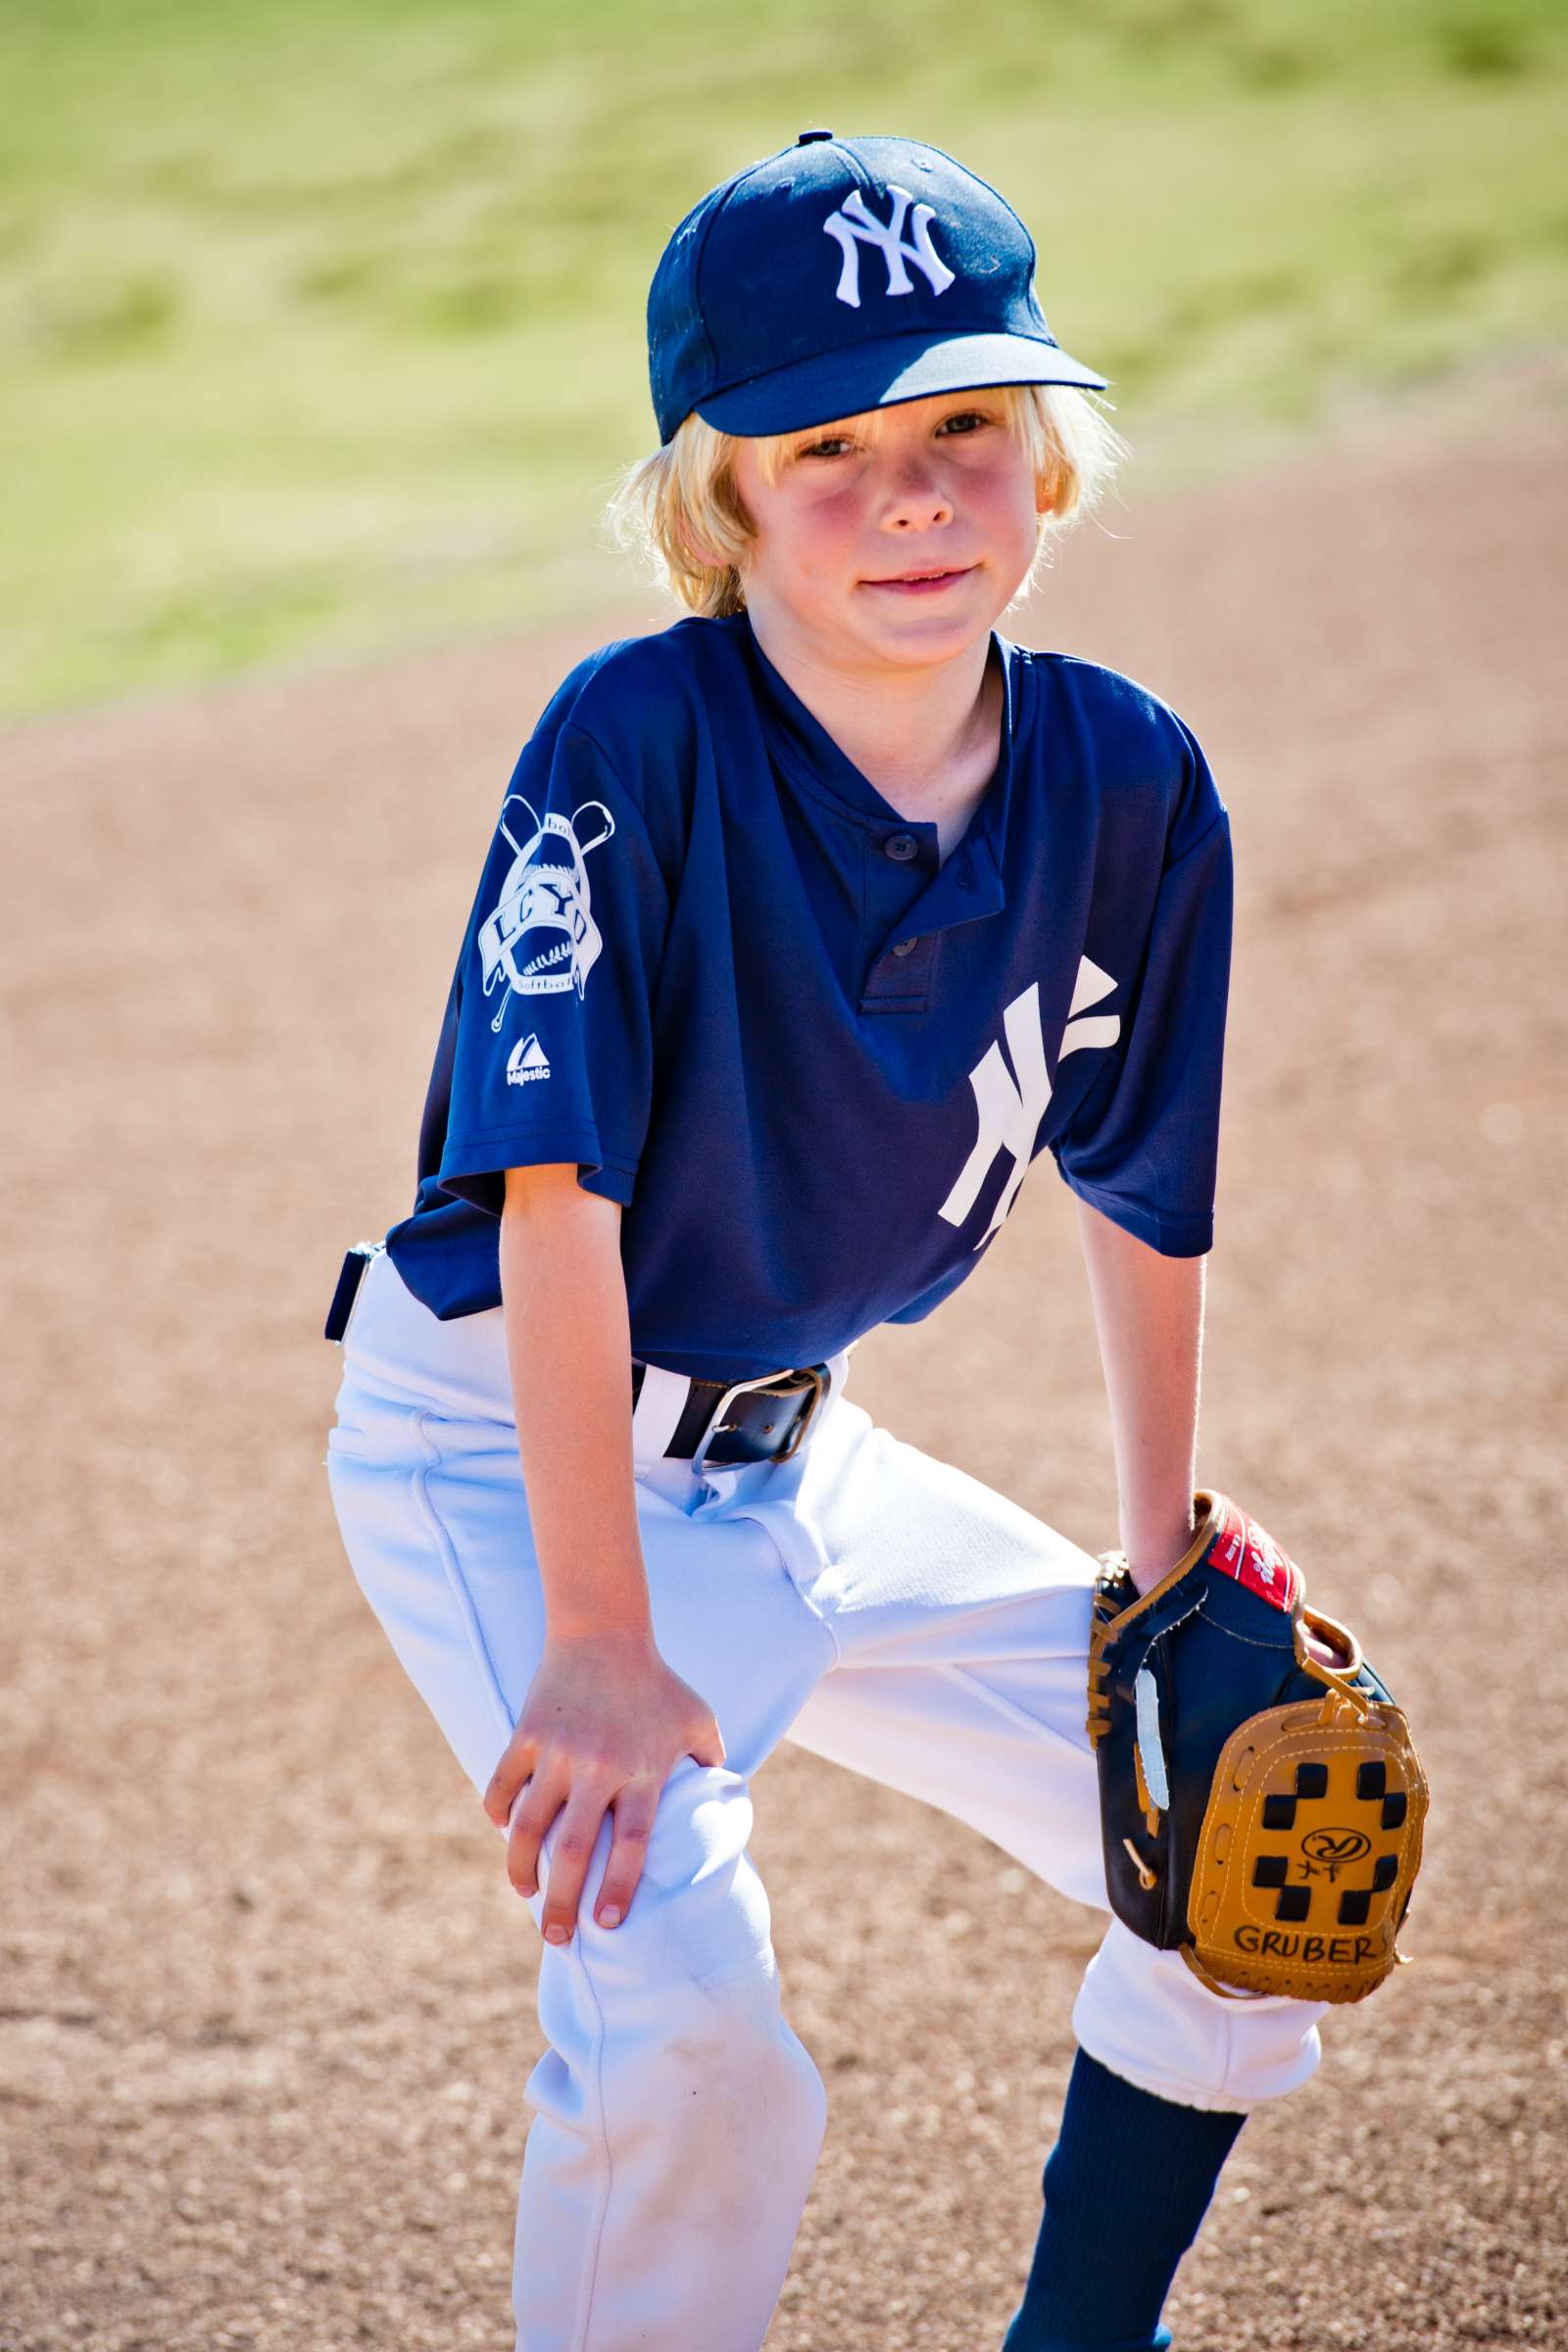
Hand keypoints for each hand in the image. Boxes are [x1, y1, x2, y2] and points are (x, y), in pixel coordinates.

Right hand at [482, 1631, 724, 1943]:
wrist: (604, 1630)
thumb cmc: (658, 1681)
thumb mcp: (698, 1719)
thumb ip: (712, 1762)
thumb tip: (725, 1802)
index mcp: (643, 1770)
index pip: (632, 1844)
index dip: (619, 1888)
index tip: (609, 1926)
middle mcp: (598, 1767)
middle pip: (574, 1851)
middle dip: (562, 1903)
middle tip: (558, 1940)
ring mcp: (558, 1752)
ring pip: (527, 1826)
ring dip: (521, 1868)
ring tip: (527, 1892)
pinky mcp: (526, 1735)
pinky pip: (502, 1786)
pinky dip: (498, 1813)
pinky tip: (505, 1832)